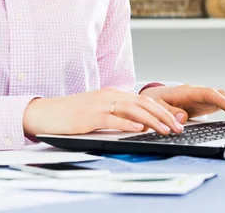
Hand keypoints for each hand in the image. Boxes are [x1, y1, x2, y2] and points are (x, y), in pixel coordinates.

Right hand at [22, 87, 184, 136]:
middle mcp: (108, 95)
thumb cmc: (71, 114)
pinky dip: (128, 122)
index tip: (177, 122)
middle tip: (179, 128)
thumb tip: (139, 124)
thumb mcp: (98, 111)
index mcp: (112, 94)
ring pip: (132, 109)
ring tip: (165, 130)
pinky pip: (112, 118)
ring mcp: (99, 104)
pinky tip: (139, 128)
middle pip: (143, 103)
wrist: (45, 112)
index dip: (163, 110)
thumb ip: (117, 114)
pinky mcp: (89, 116)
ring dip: (152, 120)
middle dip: (164, 115)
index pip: (144, 100)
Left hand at [140, 84, 224, 122]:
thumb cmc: (155, 101)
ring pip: (224, 97)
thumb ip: (169, 111)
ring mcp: (204, 97)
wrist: (155, 97)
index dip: (221, 100)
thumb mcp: (157, 106)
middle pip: (220, 93)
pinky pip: (224, 102)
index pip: (208, 93)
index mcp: (187, 91)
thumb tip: (182, 117)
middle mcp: (198, 92)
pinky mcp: (207, 103)